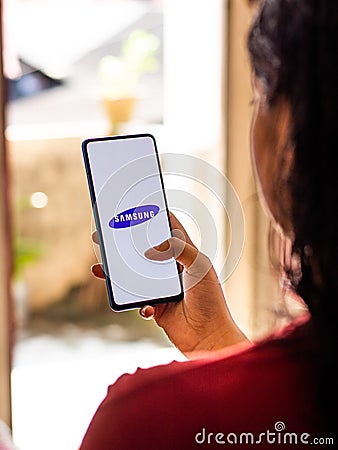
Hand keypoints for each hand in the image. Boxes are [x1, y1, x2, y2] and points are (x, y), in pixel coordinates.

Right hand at [91, 213, 247, 358]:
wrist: (209, 337)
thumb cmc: (210, 300)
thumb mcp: (199, 267)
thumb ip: (179, 250)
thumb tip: (150, 250)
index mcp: (185, 254)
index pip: (168, 228)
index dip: (153, 216)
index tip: (136, 206)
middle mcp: (171, 268)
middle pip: (143, 250)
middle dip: (125, 243)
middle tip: (105, 234)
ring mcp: (162, 287)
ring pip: (134, 275)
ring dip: (117, 272)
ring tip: (99, 267)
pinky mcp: (155, 306)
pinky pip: (137, 301)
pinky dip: (136, 303)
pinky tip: (146, 308)